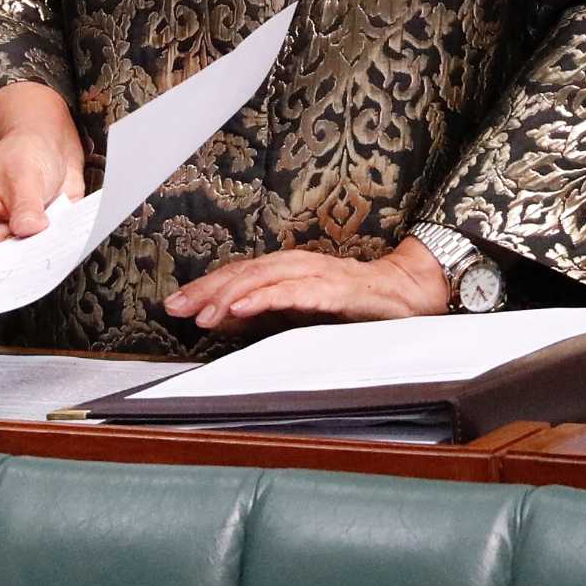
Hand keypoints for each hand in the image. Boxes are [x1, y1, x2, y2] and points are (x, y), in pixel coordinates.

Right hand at [0, 82, 86, 258]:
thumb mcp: (26, 171)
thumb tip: (29, 230)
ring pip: (7, 264)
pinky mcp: (19, 245)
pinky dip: (42, 255)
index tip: (9, 254)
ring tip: (46, 241)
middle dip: (10, 257)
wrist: (51, 148)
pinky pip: (28, 261)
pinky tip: (55, 243)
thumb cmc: (26, 150)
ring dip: (29, 257)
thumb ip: (26, 204)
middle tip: (33, 250)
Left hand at [165, 238, 449, 330]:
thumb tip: (222, 319)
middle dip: (209, 288)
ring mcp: (320, 275)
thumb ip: (266, 312)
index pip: (241, 274)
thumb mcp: (303, 311)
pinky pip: (297, 292)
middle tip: (176, 306)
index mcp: (291, 270)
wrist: (411, 296)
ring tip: (205, 312)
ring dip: (231, 293)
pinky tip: (243, 308)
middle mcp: (301, 266)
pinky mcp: (338, 290)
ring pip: (267, 278)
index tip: (175, 303)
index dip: (207, 287)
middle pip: (246, 272)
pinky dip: (266, 298)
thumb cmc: (357, 303)